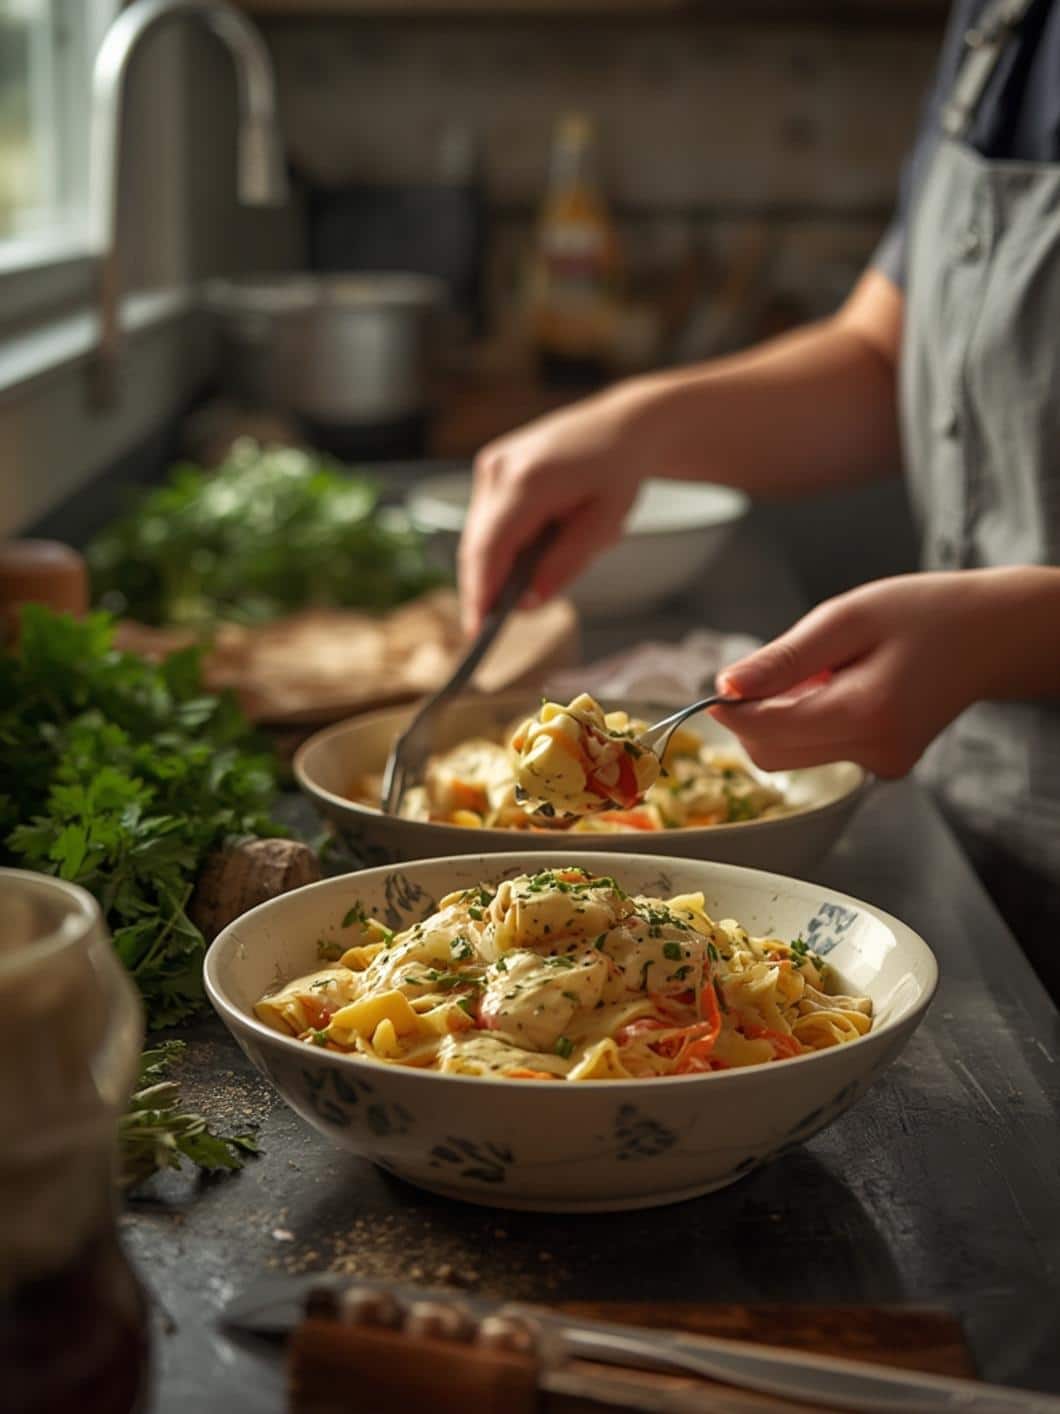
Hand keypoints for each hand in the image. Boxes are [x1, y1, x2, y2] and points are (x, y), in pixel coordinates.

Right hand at [458, 383, 648, 633]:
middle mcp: (501, 469)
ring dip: (497, 564)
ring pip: (479, 534)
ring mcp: (493, 464)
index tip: (477, 629)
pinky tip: (535, 546)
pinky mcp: (493, 466)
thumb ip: (564, 566)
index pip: (489, 549)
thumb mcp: (603, 526)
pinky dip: (502, 543)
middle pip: (476, 546)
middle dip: (483, 587)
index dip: (479, 593)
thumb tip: (529, 603)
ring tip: (531, 575)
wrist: (621, 425)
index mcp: (529, 481)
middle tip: (491, 625)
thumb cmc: (618, 473)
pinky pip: (488, 518)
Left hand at [708, 573, 1009, 778]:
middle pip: (773, 752)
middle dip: (758, 714)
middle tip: (787, 665)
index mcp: (865, 713)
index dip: (732, 710)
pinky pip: (822, 749)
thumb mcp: (846, 619)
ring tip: (827, 671)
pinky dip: (814, 721)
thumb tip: (725, 686)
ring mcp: (882, 766)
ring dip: (786, 716)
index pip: (766, 731)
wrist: (990, 635)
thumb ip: (784, 659)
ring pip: (794, 754)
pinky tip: (846, 687)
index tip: (720, 684)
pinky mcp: (884, 766)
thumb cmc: (923, 614)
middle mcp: (874, 752)